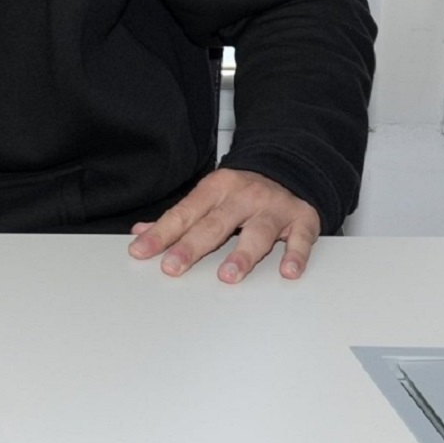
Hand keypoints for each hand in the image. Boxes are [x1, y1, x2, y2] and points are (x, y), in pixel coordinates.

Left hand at [127, 168, 319, 282]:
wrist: (289, 167)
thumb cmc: (242, 191)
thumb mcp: (209, 196)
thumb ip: (178, 218)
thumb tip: (141, 233)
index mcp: (216, 188)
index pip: (184, 213)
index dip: (161, 233)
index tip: (141, 251)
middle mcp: (244, 196)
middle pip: (215, 224)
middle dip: (192, 246)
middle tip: (173, 266)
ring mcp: (274, 207)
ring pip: (258, 232)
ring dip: (242, 255)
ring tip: (227, 275)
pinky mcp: (302, 218)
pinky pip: (301, 238)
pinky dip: (296, 255)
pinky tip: (288, 271)